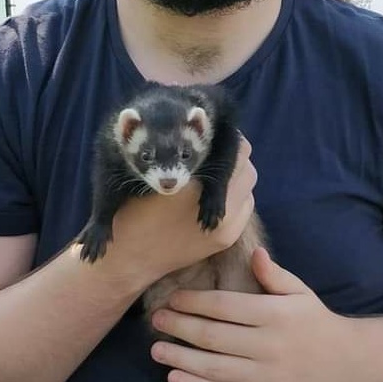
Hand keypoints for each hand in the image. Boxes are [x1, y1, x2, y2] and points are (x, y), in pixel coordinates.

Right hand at [98, 137, 257, 287]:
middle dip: (233, 156)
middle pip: (246, 166)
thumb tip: (203, 124)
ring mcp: (228, 224)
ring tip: (215, 172)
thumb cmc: (135, 209)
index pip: (235, 149)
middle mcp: (221, 204)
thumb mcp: (152, 171)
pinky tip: (216, 194)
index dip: (226, 137)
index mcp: (199, 183)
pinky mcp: (228, 238)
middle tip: (214, 151)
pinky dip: (237, 195)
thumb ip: (182, 150)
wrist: (133, 257)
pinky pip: (246, 206)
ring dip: (237, 175)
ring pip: (249, 186)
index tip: (213, 134)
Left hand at [150, 248, 358, 381]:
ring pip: (216, 368)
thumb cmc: (315, 320)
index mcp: (274, 314)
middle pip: (214, 336)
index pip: (226, 306)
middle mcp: (268, 345)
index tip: (173, 298)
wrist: (346, 362)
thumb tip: (255, 252)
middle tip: (155, 320)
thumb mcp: (299, 291)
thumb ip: (274, 274)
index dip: (195, 302)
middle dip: (180, 327)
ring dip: (182, 359)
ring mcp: (267, 376)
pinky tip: (176, 379)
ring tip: (157, 350)